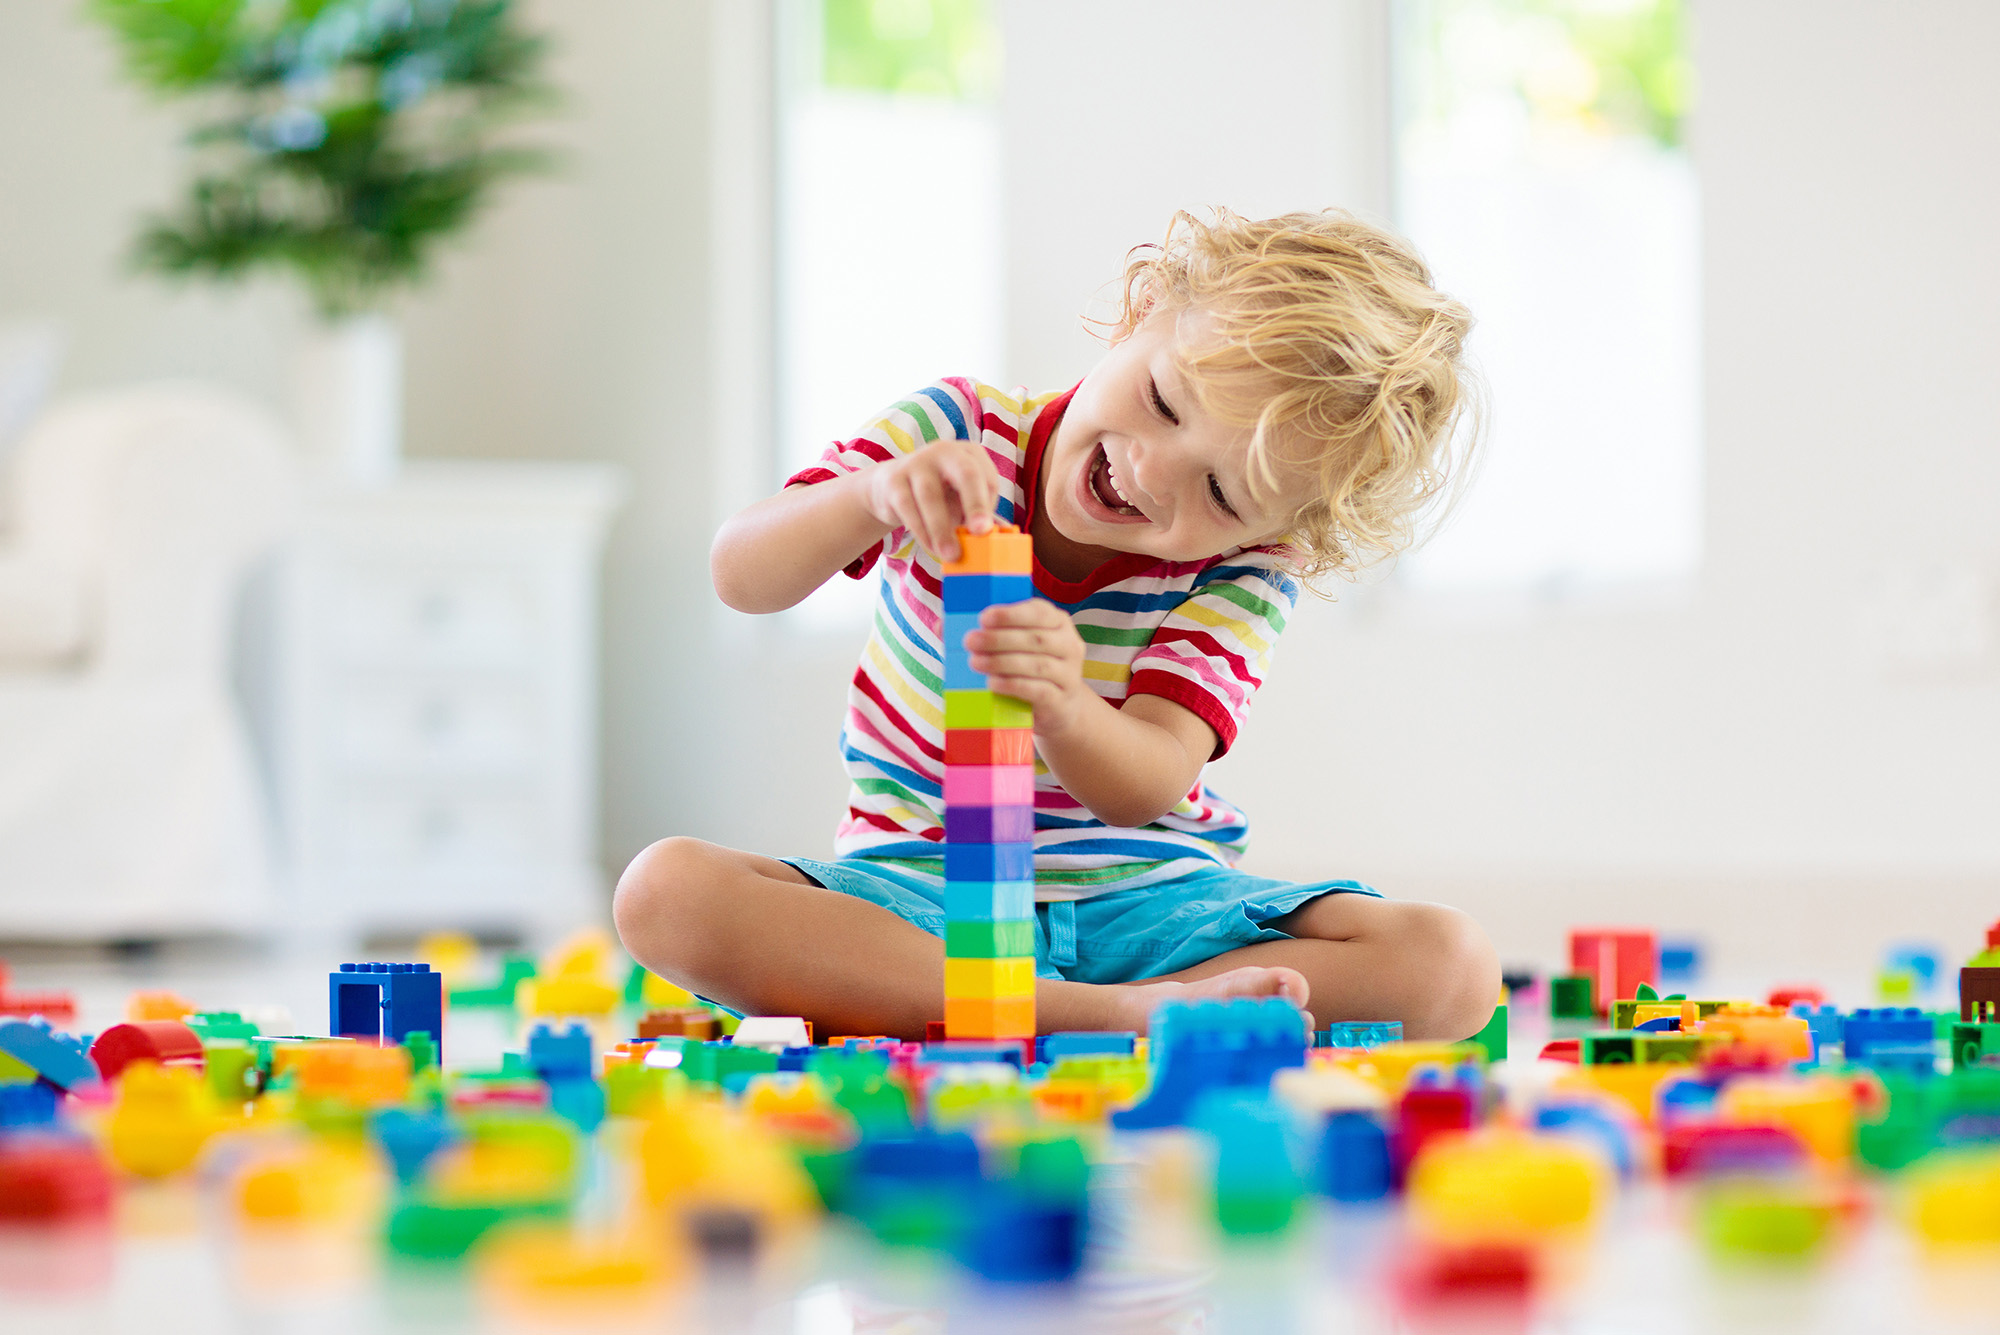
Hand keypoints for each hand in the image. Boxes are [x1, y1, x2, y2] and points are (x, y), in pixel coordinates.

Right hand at [860, 433, 1001, 561]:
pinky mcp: (894, 480)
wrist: (890, 486)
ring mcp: (917, 463)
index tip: (986, 531)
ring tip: (951, 554)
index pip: (987, 478)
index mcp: (969, 454)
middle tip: (981, 532)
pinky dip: (922, 532)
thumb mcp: (961, 499)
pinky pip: (909, 508)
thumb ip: (977, 514)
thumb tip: (994, 536)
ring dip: (942, 529)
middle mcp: (945, 451)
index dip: (988, 506)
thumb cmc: (939, 495)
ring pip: (931, 495)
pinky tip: (932, 548)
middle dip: (976, 504)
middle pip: (966, 474)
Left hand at [964, 599, 1096, 734]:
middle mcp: (1069, 645)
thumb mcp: (1010, 648)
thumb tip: (941, 626)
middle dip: (999, 639)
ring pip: (1037, 664)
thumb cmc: (1027, 669)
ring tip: (975, 662)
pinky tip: (992, 683)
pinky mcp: (1061, 700)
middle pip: (1035, 638)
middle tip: (970, 641)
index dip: (1011, 614)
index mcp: (1057, 622)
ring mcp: (1069, 674)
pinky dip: (1013, 685)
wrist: (1058, 708)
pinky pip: (1038, 690)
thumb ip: (981, 633)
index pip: (1039, 611)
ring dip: (1002, 662)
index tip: (983, 617)